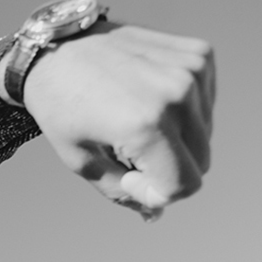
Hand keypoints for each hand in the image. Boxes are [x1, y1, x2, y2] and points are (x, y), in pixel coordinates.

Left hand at [24, 22, 213, 218]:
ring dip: (175, 141)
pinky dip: (182, 113)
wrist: (55, 47)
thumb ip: (121, 193)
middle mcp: (178, 95)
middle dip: (167, 169)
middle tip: (126, 153)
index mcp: (147, 125)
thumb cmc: (60, 107)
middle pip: (200, 162)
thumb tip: (155, 213)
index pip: (184, 185)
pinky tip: (147, 100)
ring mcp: (192, 71)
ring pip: (204, 135)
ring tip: (132, 123)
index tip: (126, 177)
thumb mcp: (81, 161)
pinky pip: (205, 105)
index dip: (156, 192)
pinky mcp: (199, 55)